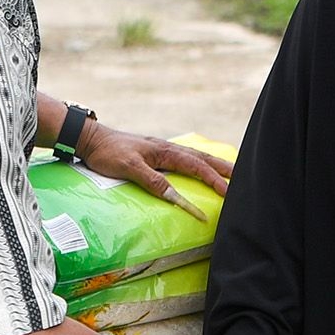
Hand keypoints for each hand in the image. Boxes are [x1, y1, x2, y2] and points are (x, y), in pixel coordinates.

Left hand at [77, 122, 234, 220]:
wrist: (90, 139)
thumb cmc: (108, 153)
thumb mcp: (129, 167)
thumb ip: (152, 180)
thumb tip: (174, 195)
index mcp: (165, 151)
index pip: (196, 167)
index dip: (213, 180)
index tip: (228, 193)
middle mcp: (167, 148)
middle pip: (202, 159)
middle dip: (223, 168)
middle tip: (244, 177)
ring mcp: (162, 150)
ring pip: (195, 157)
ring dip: (213, 165)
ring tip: (230, 172)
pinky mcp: (155, 153)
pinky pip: (184, 158)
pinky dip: (198, 163)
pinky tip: (199, 167)